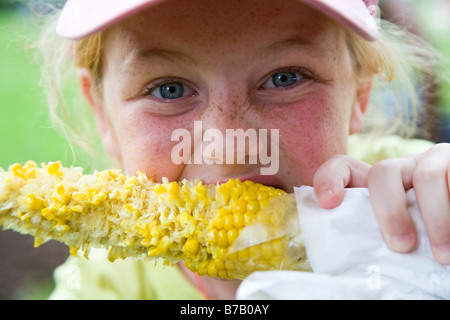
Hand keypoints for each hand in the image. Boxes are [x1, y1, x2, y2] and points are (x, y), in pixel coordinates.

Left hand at [313, 144, 449, 264]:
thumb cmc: (422, 234)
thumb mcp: (389, 231)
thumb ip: (368, 232)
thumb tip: (347, 258)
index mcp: (380, 180)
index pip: (343, 167)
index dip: (329, 179)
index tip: (327, 203)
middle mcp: (404, 166)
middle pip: (384, 173)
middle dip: (390, 211)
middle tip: (401, 246)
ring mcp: (434, 162)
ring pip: (427, 176)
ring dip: (435, 218)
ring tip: (442, 254)